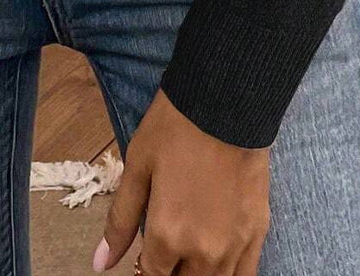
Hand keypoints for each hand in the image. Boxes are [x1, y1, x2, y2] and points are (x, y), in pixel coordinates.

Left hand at [94, 90, 269, 274]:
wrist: (227, 101)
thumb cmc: (176, 128)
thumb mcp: (137, 166)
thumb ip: (120, 221)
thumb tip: (100, 263)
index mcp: (167, 236)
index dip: (144, 269)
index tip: (144, 256)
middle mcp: (203, 253)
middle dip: (170, 271)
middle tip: (166, 249)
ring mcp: (235, 247)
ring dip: (197, 274)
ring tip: (188, 252)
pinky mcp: (258, 233)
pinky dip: (228, 275)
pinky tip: (217, 261)